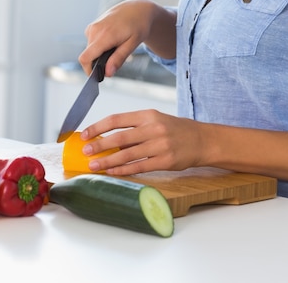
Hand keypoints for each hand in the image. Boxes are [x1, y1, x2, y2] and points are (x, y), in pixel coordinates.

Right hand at [79, 0, 175, 75]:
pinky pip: (92, 43)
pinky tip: (112, 41)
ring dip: (100, 54)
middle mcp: (94, 30)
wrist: (137, 9)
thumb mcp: (132, 43)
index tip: (98, 76)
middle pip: (88, 56)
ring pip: (90, 50)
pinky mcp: (92, 26)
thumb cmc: (138, 25)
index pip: (85, 58)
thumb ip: (119, 58)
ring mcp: (92, 27)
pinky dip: (99, 46)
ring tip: (116, 47)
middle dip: (99, 62)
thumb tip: (108, 73)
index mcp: (104, 35)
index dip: (89, 70)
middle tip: (115, 61)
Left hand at [80, 109, 202, 174]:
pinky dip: (123, 170)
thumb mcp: (156, 120)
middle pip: (120, 138)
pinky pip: (139, 167)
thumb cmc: (175, 130)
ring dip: (108, 161)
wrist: (202, 140)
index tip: (85, 134)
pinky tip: (112, 172)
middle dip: (100, 145)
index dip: (99, 127)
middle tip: (85, 151)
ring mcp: (160, 146)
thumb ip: (134, 128)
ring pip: (127, 155)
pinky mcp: (165, 161)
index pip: (117, 119)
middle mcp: (153, 128)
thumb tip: (108, 139)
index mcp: (148, 115)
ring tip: (94, 165)